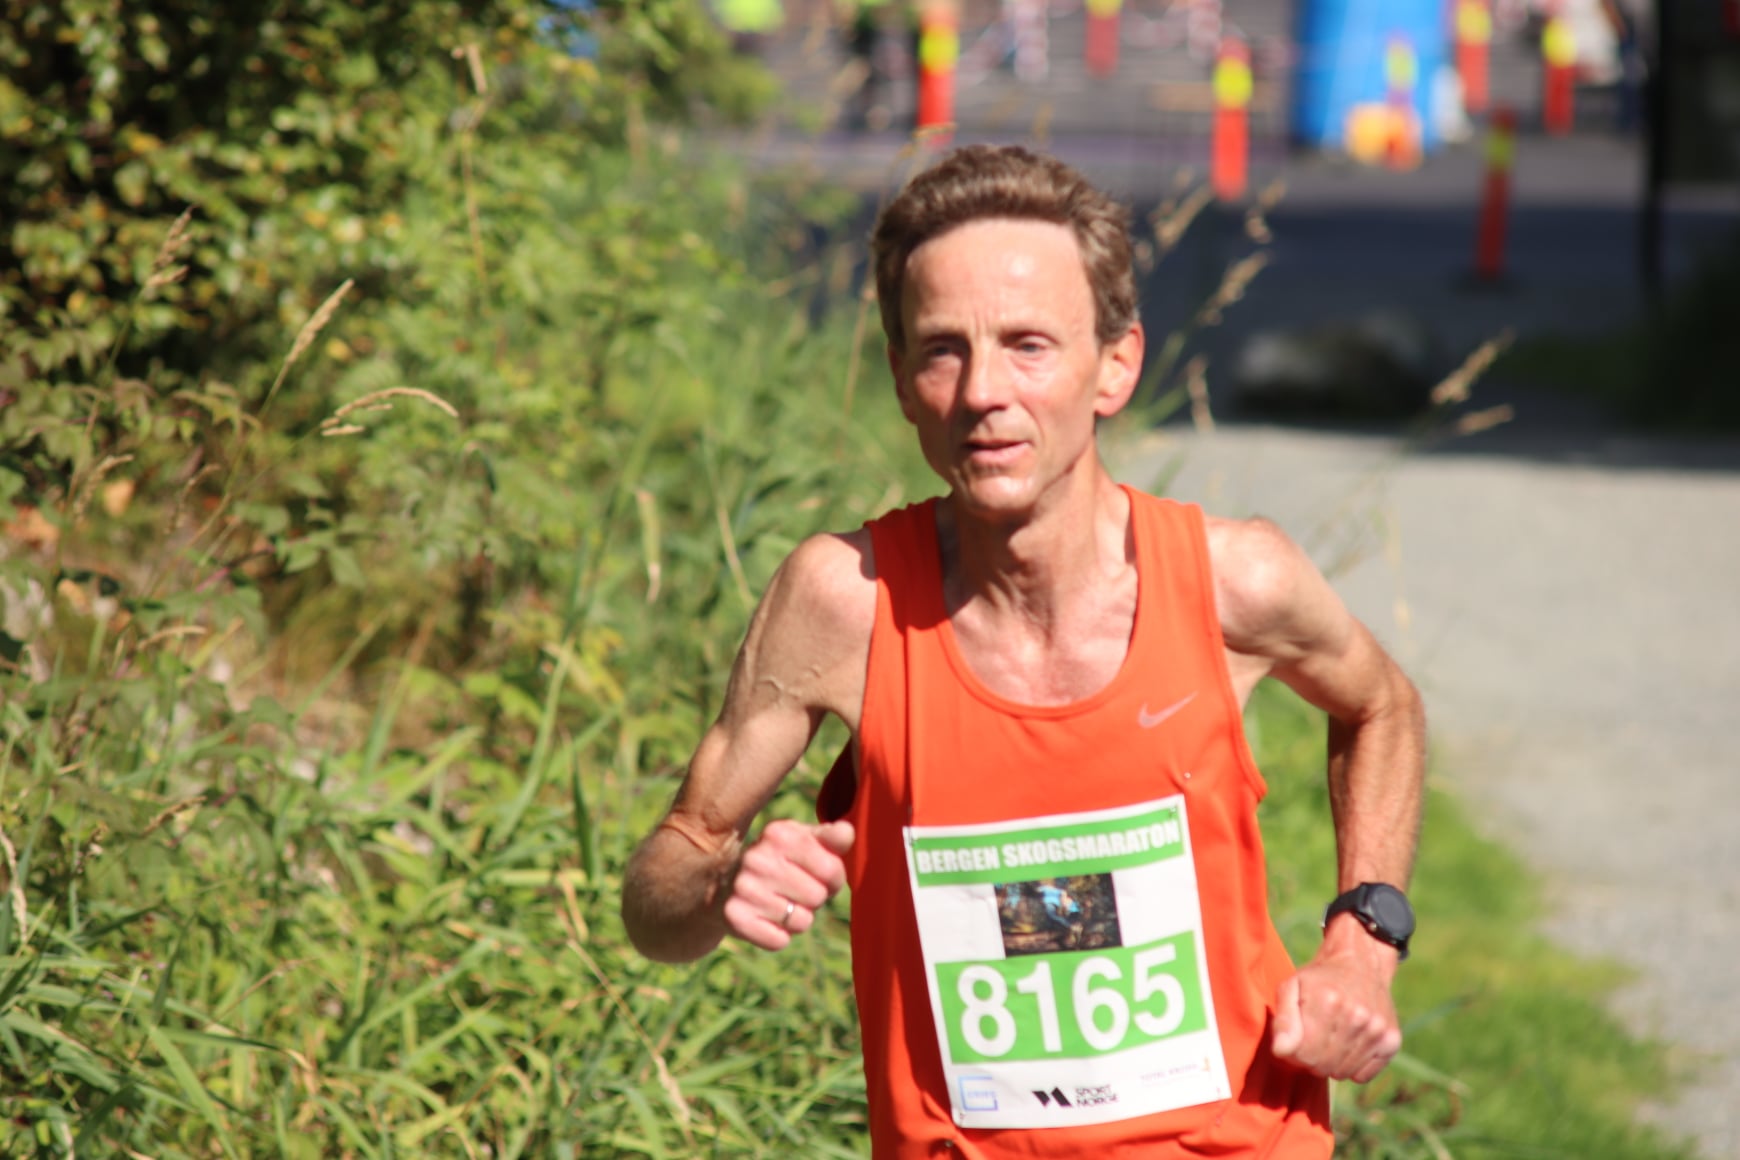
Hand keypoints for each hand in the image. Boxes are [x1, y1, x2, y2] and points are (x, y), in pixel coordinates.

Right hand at [722, 819, 853, 950]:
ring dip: (796, 919)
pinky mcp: (734, 917)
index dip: (832, 879)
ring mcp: (743, 888)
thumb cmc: (779, 862)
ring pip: (801, 922)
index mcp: (779, 834)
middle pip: (818, 897)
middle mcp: (757, 858)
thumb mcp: (803, 841)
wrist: (725, 886)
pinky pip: (779, 941)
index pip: (832, 870)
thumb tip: (847, 833)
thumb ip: (831, 837)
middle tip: (794, 891)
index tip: (815, 875)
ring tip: (778, 903)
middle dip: (814, 899)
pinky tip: (765, 919)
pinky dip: (778, 936)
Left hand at [1270, 924, 1401, 1081]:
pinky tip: (1348, 1044)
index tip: (1295, 1038)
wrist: (1360, 964)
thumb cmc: (1319, 980)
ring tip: (1330, 1038)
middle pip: (1322, 1066)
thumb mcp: (1291, 987)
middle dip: (1310, 1058)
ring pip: (1341, 1073)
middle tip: (1312, 1038)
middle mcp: (1357, 1017)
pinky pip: (1362, 1076)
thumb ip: (1283, 1020)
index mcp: (1328, 1002)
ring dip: (1330, 1062)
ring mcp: (1377, 1029)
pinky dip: (1352, 1067)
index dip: (1293, 1051)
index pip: (1303, 1055)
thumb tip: (1280, 1050)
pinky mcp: (1392, 1040)